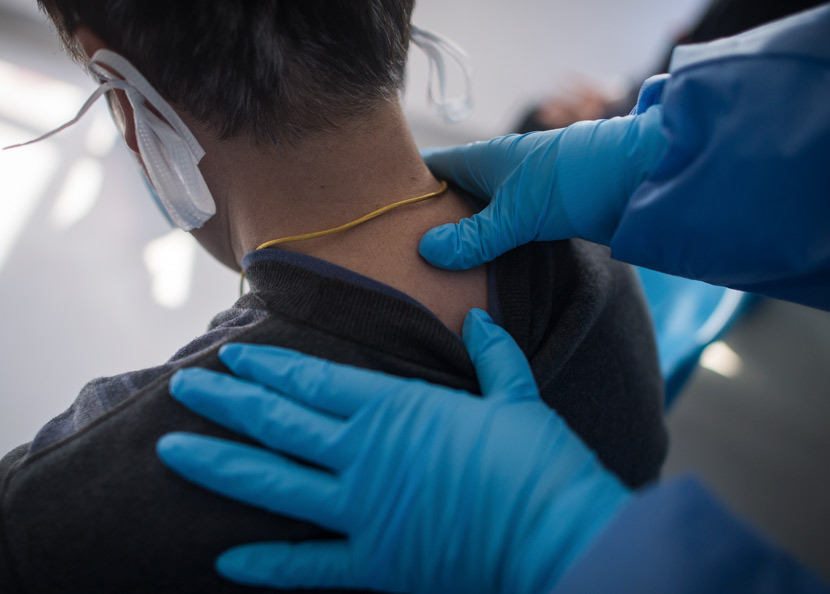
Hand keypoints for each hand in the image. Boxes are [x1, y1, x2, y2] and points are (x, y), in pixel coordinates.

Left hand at [157, 309, 629, 593]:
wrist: (558, 536)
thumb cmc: (539, 463)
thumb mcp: (518, 396)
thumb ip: (492, 354)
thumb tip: (480, 318)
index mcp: (397, 410)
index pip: (315, 381)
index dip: (268, 367)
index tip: (232, 356)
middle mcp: (366, 455)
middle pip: (280, 423)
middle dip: (227, 402)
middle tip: (184, 388)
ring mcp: (363, 511)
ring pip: (274, 484)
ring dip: (220, 465)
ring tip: (172, 451)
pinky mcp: (375, 562)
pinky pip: (307, 565)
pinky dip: (267, 563)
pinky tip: (226, 559)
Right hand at [419, 105, 666, 268]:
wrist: (636, 179)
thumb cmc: (572, 179)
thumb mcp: (516, 211)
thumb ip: (473, 235)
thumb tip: (426, 252)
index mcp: (483, 158)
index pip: (432, 168)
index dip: (407, 187)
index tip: (382, 215)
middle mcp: (497, 174)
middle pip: (452, 196)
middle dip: (431, 222)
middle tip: (402, 255)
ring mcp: (518, 196)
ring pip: (478, 218)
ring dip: (463, 240)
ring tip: (433, 271)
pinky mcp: (539, 218)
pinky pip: (502, 233)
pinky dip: (489, 249)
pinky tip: (476, 272)